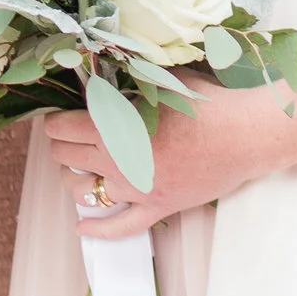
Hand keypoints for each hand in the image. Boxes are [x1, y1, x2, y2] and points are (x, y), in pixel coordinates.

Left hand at [42, 78, 264, 239]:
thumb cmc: (201, 102)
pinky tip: (82, 228)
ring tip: (76, 168)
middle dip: (60, 145)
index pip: (60, 128)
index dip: (54, 120)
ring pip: (83, 191)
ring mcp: (137, 189)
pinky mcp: (158, 208)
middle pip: (65, 157)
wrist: (243, 135)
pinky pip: (122, 227)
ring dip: (73, 179)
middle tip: (68, 137)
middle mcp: (117, 161)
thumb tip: (94, 66)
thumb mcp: (155, 79)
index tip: (58, 116)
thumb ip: (122, 78)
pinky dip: (98, 229)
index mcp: (112, 127)